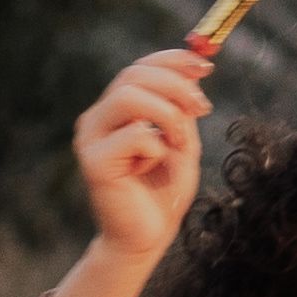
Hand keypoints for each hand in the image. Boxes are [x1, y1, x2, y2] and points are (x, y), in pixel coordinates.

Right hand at [73, 47, 217, 264]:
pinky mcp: (93, 161)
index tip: (206, 66)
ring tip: (179, 143)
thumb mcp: (182, 141)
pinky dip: (155, 148)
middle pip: (133, 75)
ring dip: (167, 115)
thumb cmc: (164, 191)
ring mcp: (90, 138)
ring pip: (128, 97)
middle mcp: (98, 118)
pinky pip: (134, 136)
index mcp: (117, 109)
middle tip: (202, 108)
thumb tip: (194, 71)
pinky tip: (151, 169)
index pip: (139, 67)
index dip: (172, 60)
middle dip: (175, 85)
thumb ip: (182, 109)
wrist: (148, 236)